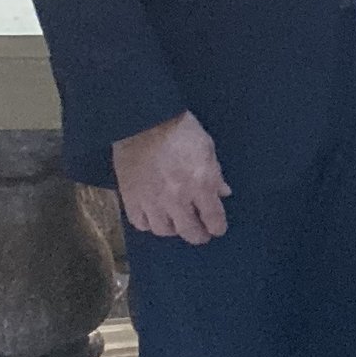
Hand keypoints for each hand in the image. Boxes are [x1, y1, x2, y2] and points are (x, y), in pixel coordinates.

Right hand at [113, 112, 229, 244]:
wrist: (143, 121)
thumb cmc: (181, 130)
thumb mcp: (208, 148)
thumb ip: (216, 174)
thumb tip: (223, 193)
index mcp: (201, 184)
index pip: (213, 218)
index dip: (217, 227)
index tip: (217, 229)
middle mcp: (178, 198)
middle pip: (189, 231)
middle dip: (198, 235)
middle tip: (200, 233)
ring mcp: (152, 201)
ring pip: (164, 231)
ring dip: (173, 229)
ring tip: (177, 223)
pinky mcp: (131, 198)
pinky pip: (140, 223)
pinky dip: (148, 224)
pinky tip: (154, 218)